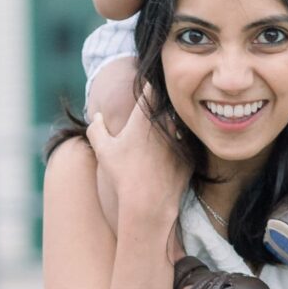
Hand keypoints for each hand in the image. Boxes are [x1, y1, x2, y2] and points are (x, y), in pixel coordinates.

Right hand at [85, 91, 186, 228]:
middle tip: (160, 106)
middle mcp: (166, 125)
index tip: (148, 86)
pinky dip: (183, 147)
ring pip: (181, 124)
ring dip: (176, 125)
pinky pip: (188, 145)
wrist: (149, 202)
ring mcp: (181, 140)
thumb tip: (97, 116)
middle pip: (169, 105)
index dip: (150, 85)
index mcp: (144, 119)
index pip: (151, 89)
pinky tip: (172, 156)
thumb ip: (96, 129)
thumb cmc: (123, 175)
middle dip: (165, 104)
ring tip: (168, 131)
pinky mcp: (191, 156)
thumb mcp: (103, 150)